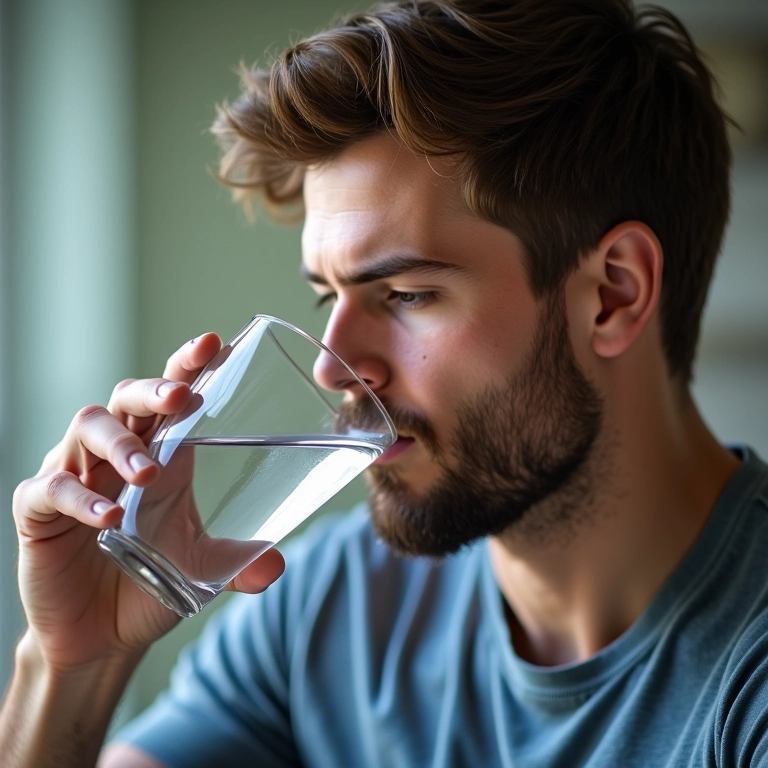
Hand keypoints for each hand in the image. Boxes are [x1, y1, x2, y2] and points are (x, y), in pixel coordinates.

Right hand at [12, 333, 285, 671]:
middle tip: (181, 397)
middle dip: (153, 390)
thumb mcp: (201, 569)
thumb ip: (239, 564)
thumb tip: (276, 565)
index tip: (212, 343)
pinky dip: (78, 498)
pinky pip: (51, 488)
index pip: (171, 398)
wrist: (101, 636)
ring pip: (88, 428)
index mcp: (160, 455)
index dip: (187, 366)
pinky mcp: (39, 512)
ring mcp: (75, 477)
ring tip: (147, 472)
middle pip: (127, 398)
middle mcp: (116, 455)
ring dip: (120, 443)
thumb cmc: (150, 583)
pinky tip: (107, 520)